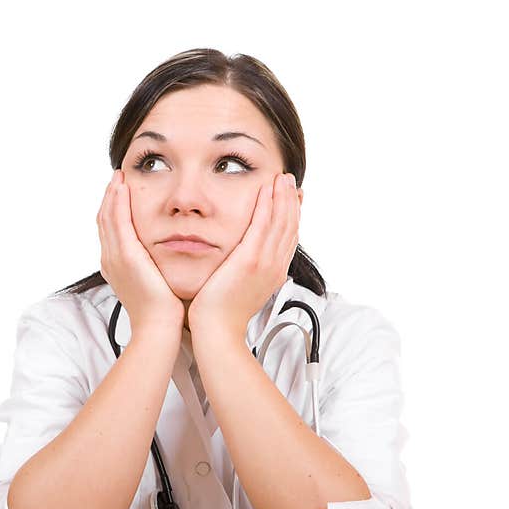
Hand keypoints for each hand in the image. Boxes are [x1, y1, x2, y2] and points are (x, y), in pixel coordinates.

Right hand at [97, 169, 184, 334]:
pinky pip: (117, 222)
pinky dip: (118, 202)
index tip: (122, 192)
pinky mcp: (126, 256)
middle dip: (110, 197)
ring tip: (118, 176)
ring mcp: (115, 258)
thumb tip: (168, 257)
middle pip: (104, 220)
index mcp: (117, 266)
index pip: (111, 231)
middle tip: (117, 177)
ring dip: (112, 194)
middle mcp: (111, 260)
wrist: (160, 328)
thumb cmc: (164, 312)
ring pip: (107, 217)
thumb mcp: (157, 283)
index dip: (113, 210)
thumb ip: (157, 267)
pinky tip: (122, 187)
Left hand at [188, 172, 300, 338]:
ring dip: (282, 196)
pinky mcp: (250, 260)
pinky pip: (263, 225)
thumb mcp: (239, 290)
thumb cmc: (219, 315)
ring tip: (282, 177)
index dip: (293, 216)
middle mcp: (274, 267)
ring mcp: (265, 263)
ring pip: (281, 222)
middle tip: (290, 181)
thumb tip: (245, 265)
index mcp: (273, 273)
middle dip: (291, 201)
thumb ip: (246, 273)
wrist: (216, 331)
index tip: (292, 198)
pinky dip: (267, 205)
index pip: (288, 238)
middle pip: (290, 226)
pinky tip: (267, 188)